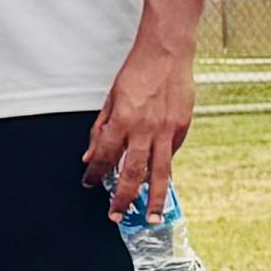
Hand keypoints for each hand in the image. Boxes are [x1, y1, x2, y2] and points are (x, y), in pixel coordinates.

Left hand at [82, 38, 196, 218]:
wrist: (167, 53)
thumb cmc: (136, 72)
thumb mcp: (110, 99)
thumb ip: (100, 130)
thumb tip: (89, 157)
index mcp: (122, 120)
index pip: (104, 156)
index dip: (94, 173)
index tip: (89, 184)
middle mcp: (144, 129)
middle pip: (131, 173)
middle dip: (123, 198)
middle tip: (116, 215)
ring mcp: (166, 130)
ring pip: (159, 173)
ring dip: (154, 199)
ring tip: (152, 217)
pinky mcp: (182, 128)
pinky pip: (171, 155)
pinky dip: (164, 169)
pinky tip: (160, 180)